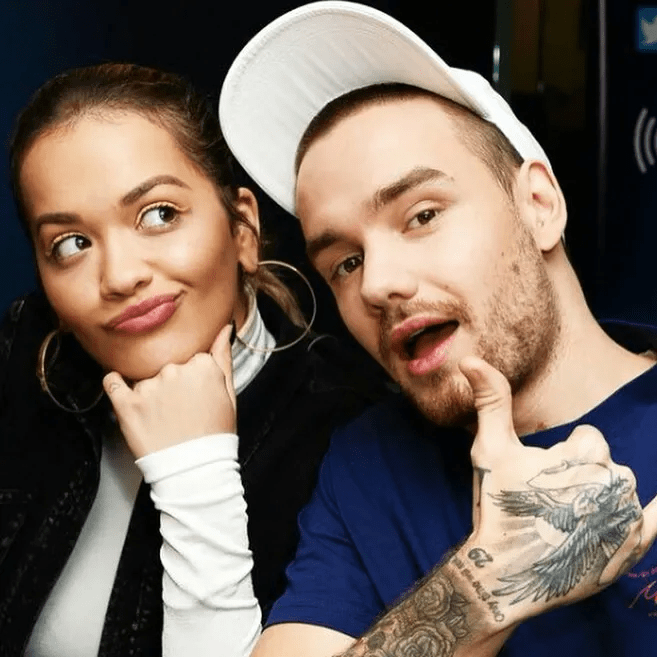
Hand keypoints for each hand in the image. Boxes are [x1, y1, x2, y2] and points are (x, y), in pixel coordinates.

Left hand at [103, 324, 235, 458]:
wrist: (195, 471)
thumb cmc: (215, 433)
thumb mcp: (229, 393)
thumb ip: (223, 356)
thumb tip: (223, 327)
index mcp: (202, 366)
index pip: (192, 357)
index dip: (193, 374)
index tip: (195, 391)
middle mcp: (174, 371)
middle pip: (168, 365)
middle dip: (171, 382)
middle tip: (179, 407)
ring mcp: (148, 387)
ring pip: (145, 375)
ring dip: (149, 389)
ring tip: (161, 415)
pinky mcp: (126, 405)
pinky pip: (112, 383)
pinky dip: (115, 383)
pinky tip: (123, 390)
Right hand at [449, 356, 656, 629]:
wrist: (505, 573)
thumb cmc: (498, 507)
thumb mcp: (490, 450)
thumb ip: (491, 400)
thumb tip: (470, 358)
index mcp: (587, 452)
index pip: (589, 440)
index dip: (564, 457)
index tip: (542, 479)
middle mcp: (617, 480)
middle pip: (606, 464)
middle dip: (582, 476)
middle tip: (551, 504)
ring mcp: (629, 515)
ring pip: (622, 488)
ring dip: (601, 497)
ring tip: (568, 523)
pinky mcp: (635, 545)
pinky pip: (656, 519)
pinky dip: (651, 512)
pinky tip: (648, 507)